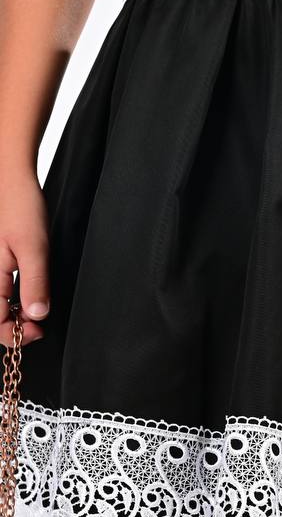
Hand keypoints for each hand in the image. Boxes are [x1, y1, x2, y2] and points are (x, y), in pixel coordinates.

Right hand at [0, 169, 49, 346]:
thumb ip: (35, 284)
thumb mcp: (35, 248)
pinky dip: (8, 302)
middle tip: (37, 325)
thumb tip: (37, 315)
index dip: (15, 334)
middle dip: (11, 328)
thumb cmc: (21, 207)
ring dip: (10, 316)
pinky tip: (23, 298)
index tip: (38, 330)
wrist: (11, 182)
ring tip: (32, 312)